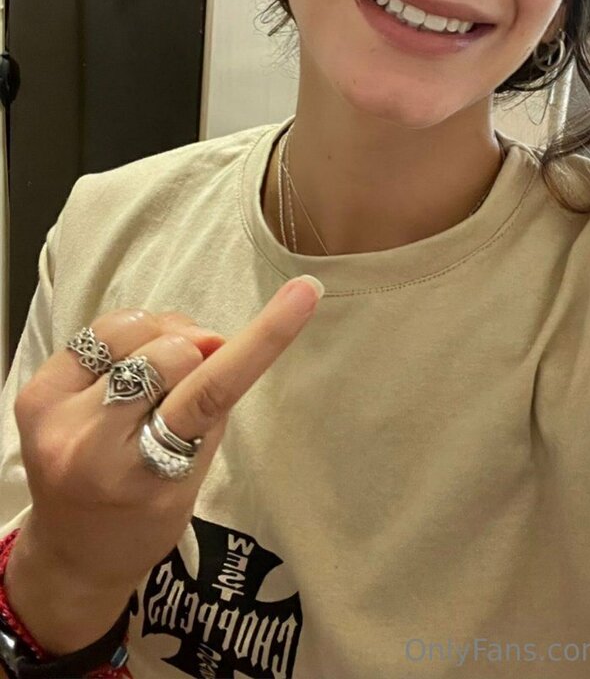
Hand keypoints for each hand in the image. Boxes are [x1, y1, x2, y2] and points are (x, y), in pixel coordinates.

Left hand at [9, 277, 322, 603]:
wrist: (73, 553)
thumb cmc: (146, 518)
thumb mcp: (195, 476)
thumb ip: (210, 404)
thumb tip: (214, 339)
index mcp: (139, 475)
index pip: (212, 390)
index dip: (263, 337)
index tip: (303, 292)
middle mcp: (85, 443)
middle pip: (168, 350)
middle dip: (195, 348)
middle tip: (199, 369)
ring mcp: (51, 416)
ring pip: (129, 328)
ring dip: (159, 337)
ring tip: (159, 371)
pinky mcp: (31, 392)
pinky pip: (96, 332)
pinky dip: (126, 340)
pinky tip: (126, 369)